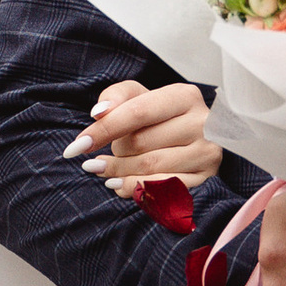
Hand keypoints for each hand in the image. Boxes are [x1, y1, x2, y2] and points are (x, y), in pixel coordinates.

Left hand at [68, 78, 219, 199]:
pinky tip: (119, 186)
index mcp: (185, 96)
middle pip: (141, 143)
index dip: (104, 129)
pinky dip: (136, 189)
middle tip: (96, 159)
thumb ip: (116, 96)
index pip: (137, 113)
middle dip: (113, 152)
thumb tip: (99, 113)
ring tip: (101, 171)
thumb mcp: (138, 97)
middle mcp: (202, 122)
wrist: (192, 135)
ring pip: (151, 167)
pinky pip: (164, 189)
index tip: (77, 146)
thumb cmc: (158, 116)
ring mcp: (208, 151)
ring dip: (118, 173)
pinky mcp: (207, 177)